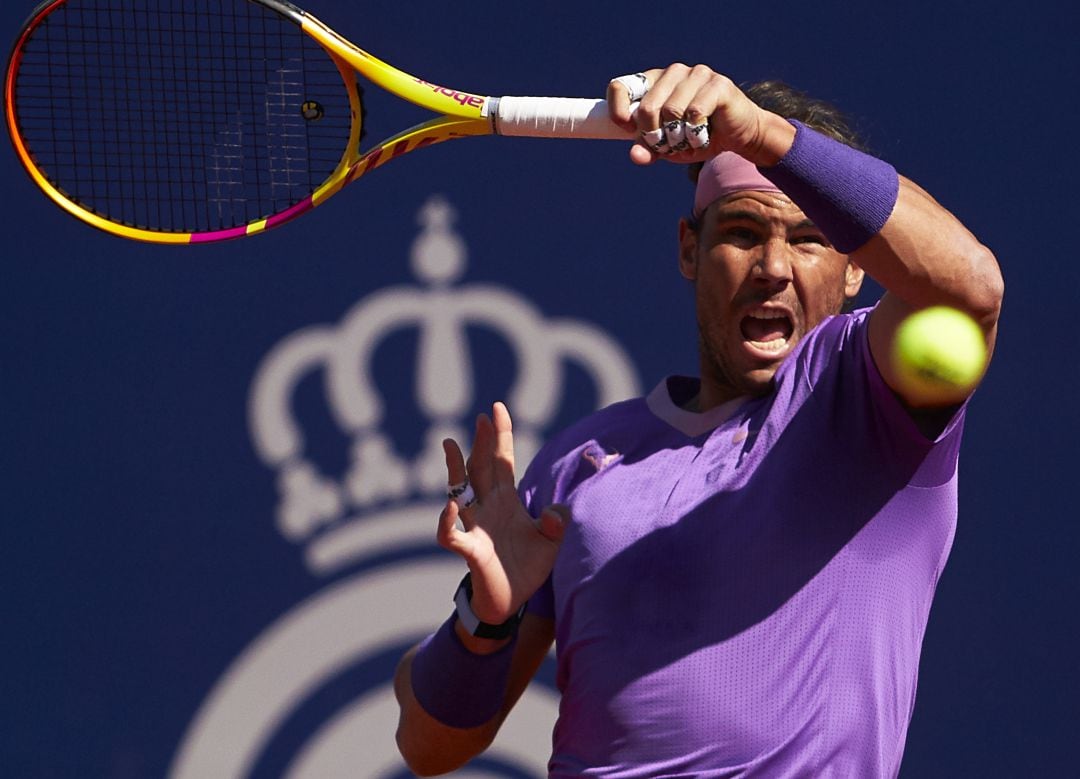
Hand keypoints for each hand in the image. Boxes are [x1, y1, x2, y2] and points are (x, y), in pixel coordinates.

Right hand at [437, 402, 566, 624]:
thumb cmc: (527, 566)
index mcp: (506, 499)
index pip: (502, 460)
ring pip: (460, 492)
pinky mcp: (469, 550)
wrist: (512, 600)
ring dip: (454, 469)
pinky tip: (451, 506)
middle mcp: (488, 507)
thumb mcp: (552, 541)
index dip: (500, 435)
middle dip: (481, 442)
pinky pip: (451, 533)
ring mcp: (476, 526)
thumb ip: (557, 522)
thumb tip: (556, 511)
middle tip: (482, 418)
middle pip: (481, 468)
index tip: (497, 408)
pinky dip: (447, 521)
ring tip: (449, 444)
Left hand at [606, 63, 794, 166]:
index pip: (620, 86)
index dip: (619, 112)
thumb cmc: (698, 137)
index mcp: (654, 82)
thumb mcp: (669, 147)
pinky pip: (695, 113)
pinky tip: (704, 136)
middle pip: (647, 108)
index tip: (628, 131)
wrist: (739, 136)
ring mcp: (696, 74)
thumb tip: (634, 155)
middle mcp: (673, 73)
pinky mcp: (717, 84)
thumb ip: (649, 149)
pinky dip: (696, 134)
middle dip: (653, 136)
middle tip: (666, 146)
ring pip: (671, 111)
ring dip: (677, 138)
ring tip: (688, 142)